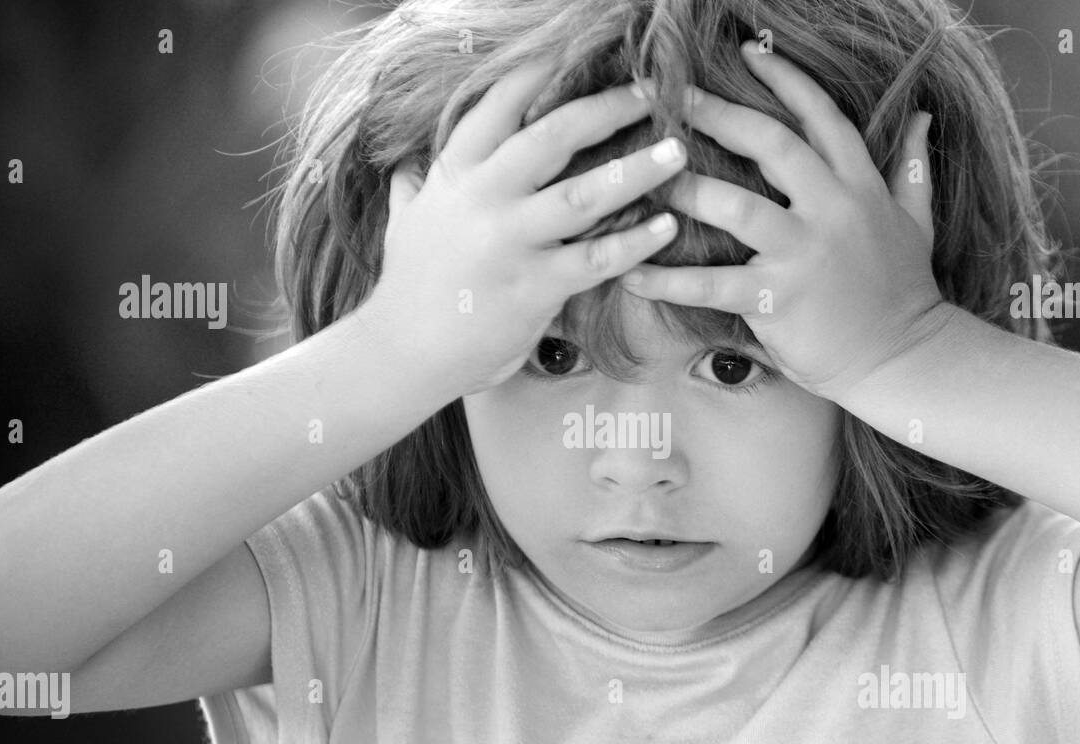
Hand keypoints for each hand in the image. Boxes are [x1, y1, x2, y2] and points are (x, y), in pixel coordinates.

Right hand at [361, 60, 687, 395]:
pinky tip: (667, 225)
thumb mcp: (403, 224)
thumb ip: (413, 188)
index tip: (581, 53)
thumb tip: (405, 164)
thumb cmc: (409, 288)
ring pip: (584, 193)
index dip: (543, 74)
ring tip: (677, 151)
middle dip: (607, 108)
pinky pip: (597, 258)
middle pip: (553, 135)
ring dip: (636, 168)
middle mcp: (482, 198)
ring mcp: (509, 242)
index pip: (500, 104)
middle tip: (650, 92)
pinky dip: (637, 241)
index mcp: (454, 173)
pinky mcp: (534, 288)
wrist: (402, 354)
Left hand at [619, 40, 944, 401]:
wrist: (904, 359)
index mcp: (860, 186)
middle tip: (673, 96)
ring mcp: (803, 255)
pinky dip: (666, 280)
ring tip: (642, 175)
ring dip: (685, 189)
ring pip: (736, 207)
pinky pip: (710, 285)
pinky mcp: (776, 301)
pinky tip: (629, 271)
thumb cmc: (905, 293)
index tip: (747, 52)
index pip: (821, 117)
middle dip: (719, 115)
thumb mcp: (917, 222)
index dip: (784, 80)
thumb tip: (922, 119)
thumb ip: (911, 168)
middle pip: (771, 145)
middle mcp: (832, 210)